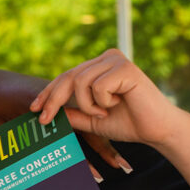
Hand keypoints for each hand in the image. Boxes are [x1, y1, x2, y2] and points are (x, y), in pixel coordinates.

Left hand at [31, 49, 180, 151]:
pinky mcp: (125, 68)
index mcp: (99, 67)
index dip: (47, 93)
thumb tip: (45, 112)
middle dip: (52, 100)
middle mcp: (107, 59)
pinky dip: (101, 101)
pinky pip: (97, 86)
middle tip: (44, 119)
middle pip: (68, 77)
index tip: (33, 109)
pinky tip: (117, 103)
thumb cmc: (127, 123)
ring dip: (86, 104)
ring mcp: (116, 60)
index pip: (66, 77)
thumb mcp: (91, 119)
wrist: (156, 130)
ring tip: (103, 111)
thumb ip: (71, 114)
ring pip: (80, 82)